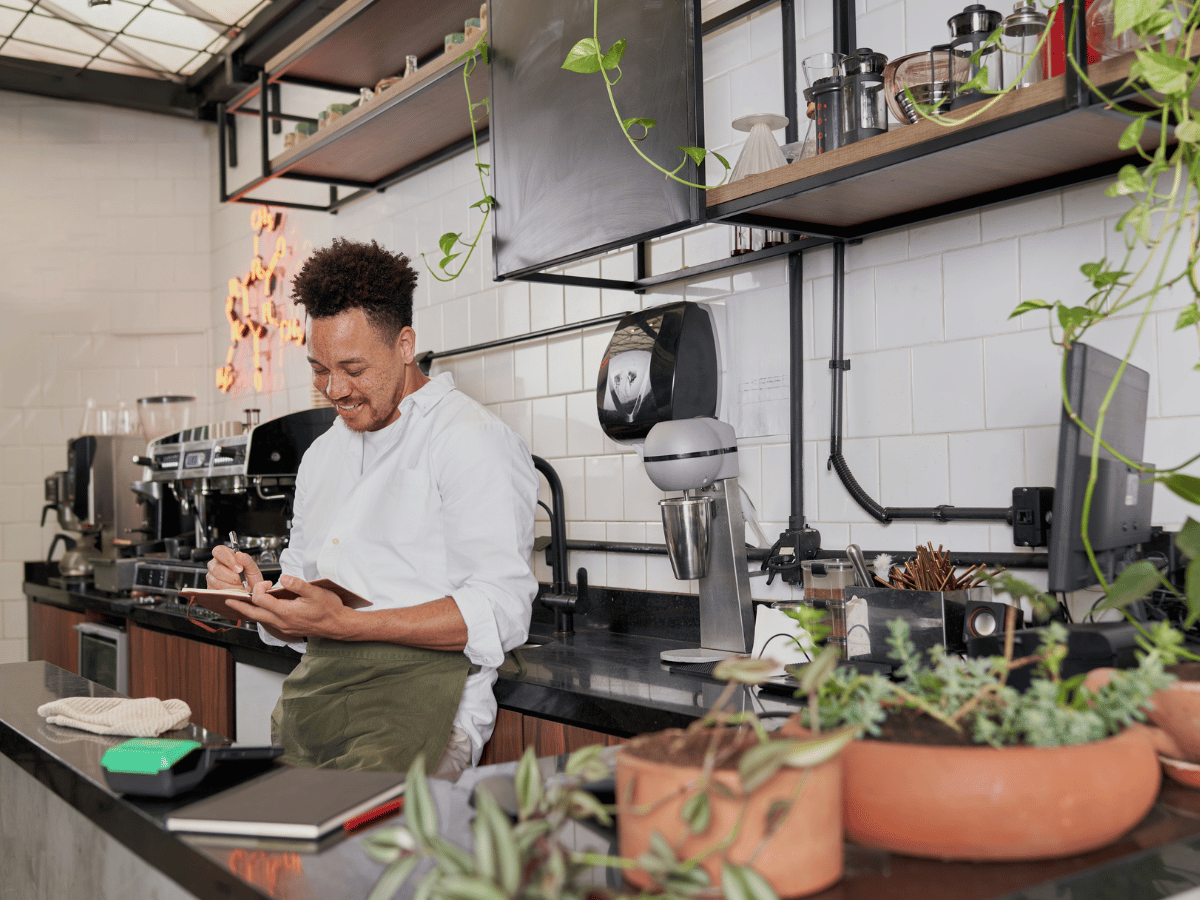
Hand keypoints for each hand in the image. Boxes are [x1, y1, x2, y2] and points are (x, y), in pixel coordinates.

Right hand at [207, 545, 264, 592]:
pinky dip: (230, 593)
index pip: (219, 551)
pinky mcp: (211, 589)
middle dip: (232, 577)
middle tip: (242, 580)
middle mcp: (215, 565)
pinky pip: (217, 591)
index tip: (239, 568)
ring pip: (217, 581)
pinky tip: (237, 592)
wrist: (251, 593)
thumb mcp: (252, 568)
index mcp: (225, 556)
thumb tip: (238, 554)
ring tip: (242, 587)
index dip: (228, 559)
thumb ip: (246, 560)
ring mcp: (211, 578)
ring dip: (232, 586)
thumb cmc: (250, 579)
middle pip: (216, 568)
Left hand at [225, 573, 349, 642]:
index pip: (261, 599)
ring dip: (250, 611)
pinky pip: (269, 623)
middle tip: (227, 600)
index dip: (259, 588)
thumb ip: (298, 584)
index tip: (266, 582)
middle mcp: (282, 622)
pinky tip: (262, 611)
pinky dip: (261, 616)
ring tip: (241, 605)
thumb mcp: (316, 592)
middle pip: (254, 614)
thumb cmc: (329, 609)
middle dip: (239, 606)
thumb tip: (284, 578)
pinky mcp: (288, 629)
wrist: (337, 625)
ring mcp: (284, 627)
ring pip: (260, 620)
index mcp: (286, 611)